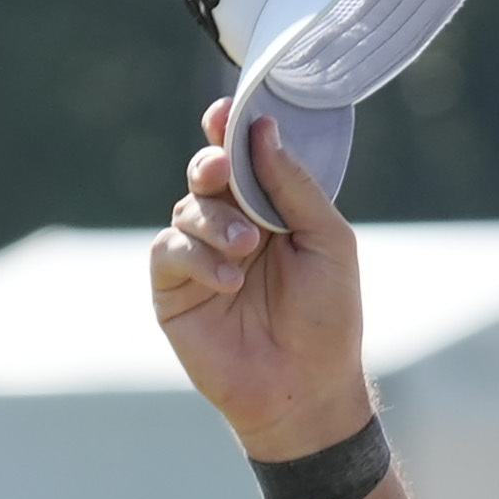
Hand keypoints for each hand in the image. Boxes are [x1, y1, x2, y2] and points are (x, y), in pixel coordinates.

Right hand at [150, 100, 374, 460]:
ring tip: (246, 250)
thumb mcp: (328, 242)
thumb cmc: (328, 317)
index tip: (226, 112)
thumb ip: (294, 186)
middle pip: (207, 173)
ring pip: (187, 207)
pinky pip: (169, 250)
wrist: (307, 386)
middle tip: (220, 168)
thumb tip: (263, 131)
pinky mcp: (175, 289)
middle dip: (212, 164)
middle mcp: (233, 225)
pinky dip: (197, 257)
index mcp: (272, 209)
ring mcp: (200, 255)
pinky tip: (228, 280)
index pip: (244, 157)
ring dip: (215, 221)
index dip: (231, 130)